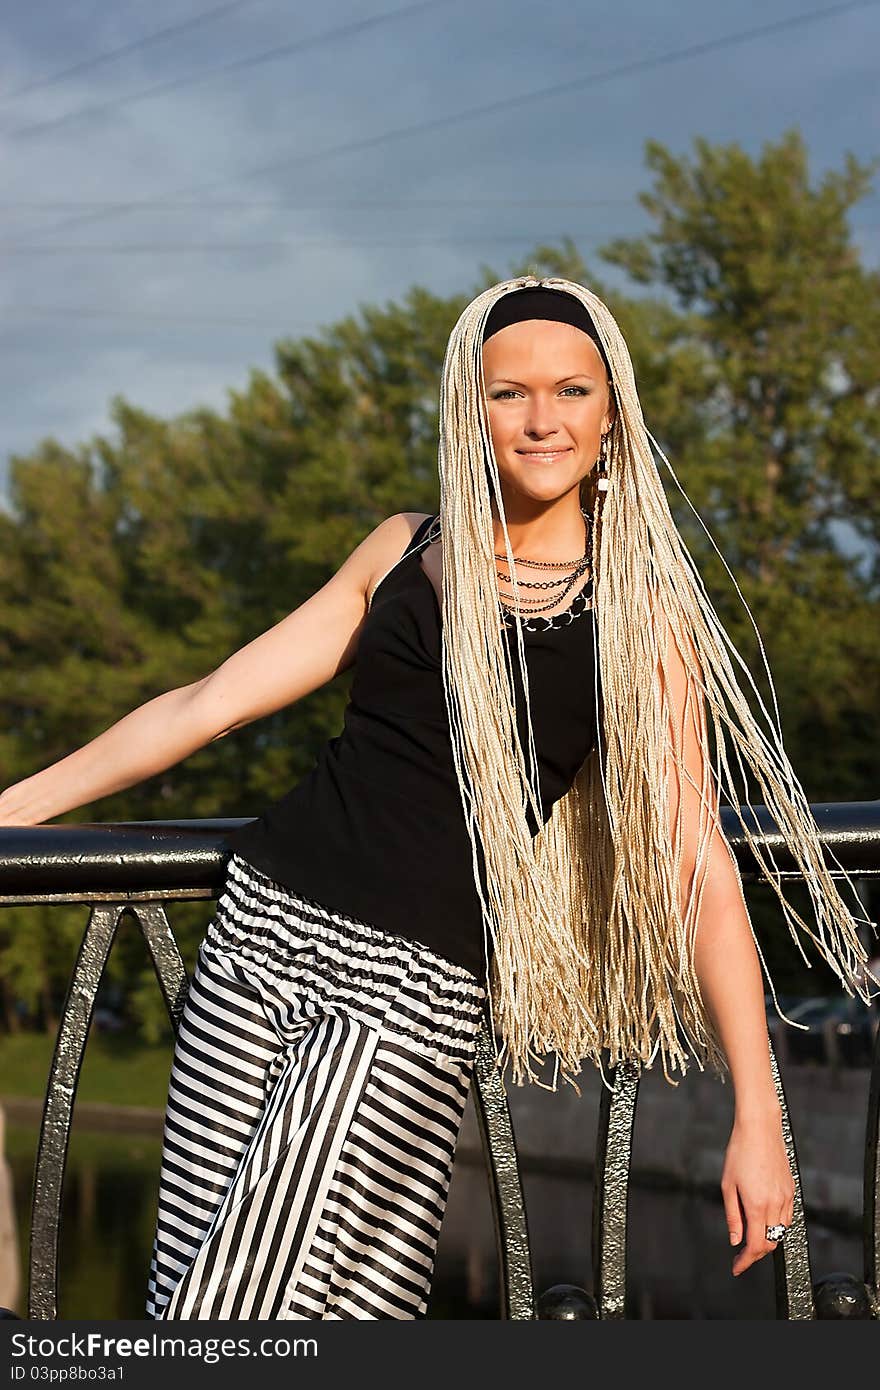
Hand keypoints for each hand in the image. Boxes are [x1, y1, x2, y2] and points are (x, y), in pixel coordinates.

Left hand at [721, 1107, 794, 1277]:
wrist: (760, 1129)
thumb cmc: (740, 1152)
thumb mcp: (727, 1185)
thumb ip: (732, 1216)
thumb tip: (735, 1240)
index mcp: (757, 1205)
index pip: (755, 1246)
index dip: (745, 1261)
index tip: (736, 1267)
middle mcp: (775, 1204)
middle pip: (769, 1243)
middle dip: (755, 1253)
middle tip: (740, 1254)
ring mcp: (786, 1197)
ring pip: (780, 1232)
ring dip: (766, 1239)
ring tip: (750, 1235)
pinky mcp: (791, 1190)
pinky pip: (787, 1217)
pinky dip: (776, 1226)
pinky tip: (764, 1219)